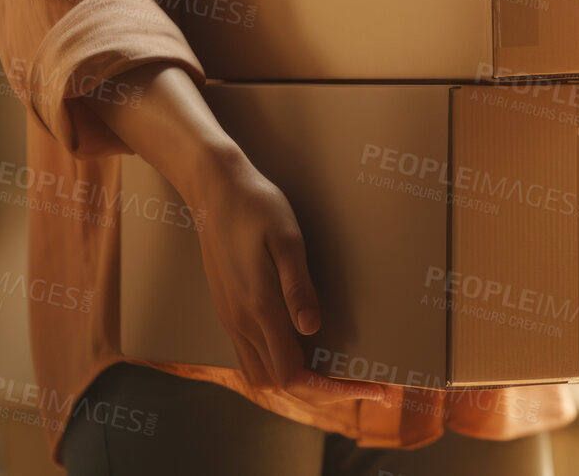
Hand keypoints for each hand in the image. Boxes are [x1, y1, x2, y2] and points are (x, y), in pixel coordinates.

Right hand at [87, 65, 397, 404]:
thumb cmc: (256, 208)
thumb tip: (313, 328)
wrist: (213, 189)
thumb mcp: (286, 239)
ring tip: (336, 369)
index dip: (331, 389)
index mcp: (258, 309)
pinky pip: (251, 352)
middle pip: (278, 381)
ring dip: (297, 377)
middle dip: (320, 389)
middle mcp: (241, 322)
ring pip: (261, 371)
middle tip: (361, 381)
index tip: (366, 387)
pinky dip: (279, 360)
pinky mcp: (228, 307)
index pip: (293, 375)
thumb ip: (298, 287)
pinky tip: (302, 344)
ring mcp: (230, 317)